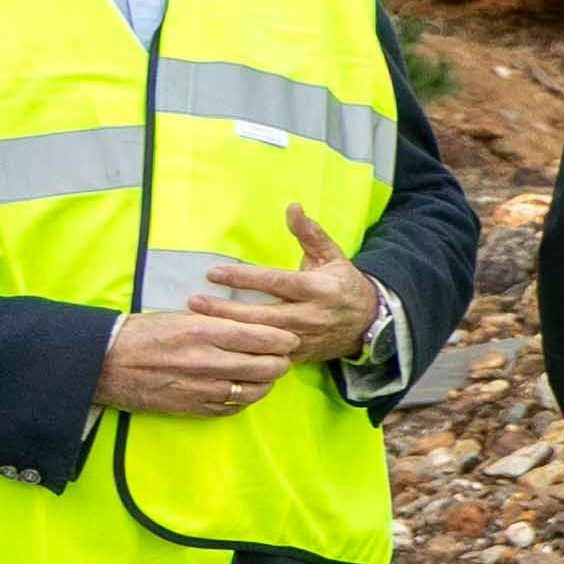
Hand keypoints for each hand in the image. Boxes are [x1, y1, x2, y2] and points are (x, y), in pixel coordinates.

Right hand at [97, 302, 296, 417]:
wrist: (103, 364)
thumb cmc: (141, 334)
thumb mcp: (180, 317)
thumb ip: (217, 321)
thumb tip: (253, 323)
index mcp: (204, 332)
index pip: (261, 337)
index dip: (283, 340)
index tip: (289, 339)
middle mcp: (206, 361)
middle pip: (265, 367)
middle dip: (280, 362)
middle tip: (282, 358)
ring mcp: (200, 388)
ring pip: (252, 391)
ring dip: (265, 383)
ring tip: (265, 375)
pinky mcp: (191, 407)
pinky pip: (231, 408)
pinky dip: (243, 400)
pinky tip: (242, 390)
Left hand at [194, 205, 382, 366]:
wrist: (369, 323)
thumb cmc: (344, 285)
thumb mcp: (332, 256)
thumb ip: (310, 233)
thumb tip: (292, 206)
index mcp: (319, 288)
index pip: (275, 281)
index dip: (243, 278)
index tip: (212, 273)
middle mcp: (311, 315)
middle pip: (261, 314)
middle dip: (225, 309)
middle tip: (193, 302)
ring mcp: (304, 339)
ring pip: (260, 338)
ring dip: (228, 330)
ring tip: (197, 322)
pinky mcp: (298, 356)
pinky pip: (266, 355)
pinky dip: (241, 350)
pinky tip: (218, 342)